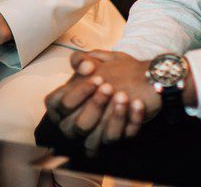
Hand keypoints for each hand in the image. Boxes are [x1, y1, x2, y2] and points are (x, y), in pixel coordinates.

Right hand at [44, 51, 160, 153]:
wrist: (132, 82)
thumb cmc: (104, 73)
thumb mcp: (92, 62)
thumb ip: (81, 60)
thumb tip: (86, 65)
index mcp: (64, 107)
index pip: (62, 105)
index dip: (78, 93)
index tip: (96, 77)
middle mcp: (74, 127)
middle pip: (80, 125)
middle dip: (95, 106)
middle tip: (109, 87)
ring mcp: (94, 137)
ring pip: (98, 138)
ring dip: (114, 117)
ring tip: (124, 96)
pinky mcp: (115, 140)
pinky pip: (122, 137)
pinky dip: (132, 121)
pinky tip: (138, 103)